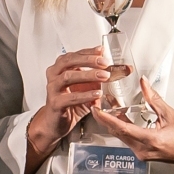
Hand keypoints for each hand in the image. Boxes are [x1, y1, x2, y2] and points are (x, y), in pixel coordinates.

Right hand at [24, 48, 108, 173]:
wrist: (56, 122)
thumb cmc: (70, 102)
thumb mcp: (87, 87)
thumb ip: (99, 77)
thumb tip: (120, 69)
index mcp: (60, 67)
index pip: (74, 55)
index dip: (88, 52)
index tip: (101, 51)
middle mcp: (54, 75)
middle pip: (69, 61)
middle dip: (88, 60)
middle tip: (104, 63)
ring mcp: (53, 89)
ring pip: (68, 76)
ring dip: (88, 75)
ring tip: (104, 76)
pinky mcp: (55, 103)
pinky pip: (70, 97)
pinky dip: (84, 95)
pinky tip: (96, 95)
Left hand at [88, 77, 173, 171]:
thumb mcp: (171, 114)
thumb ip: (153, 98)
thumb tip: (144, 83)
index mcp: (150, 141)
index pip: (121, 128)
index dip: (106, 118)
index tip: (96, 108)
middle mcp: (143, 151)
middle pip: (118, 133)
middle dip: (105, 118)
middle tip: (97, 104)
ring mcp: (143, 154)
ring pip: (122, 137)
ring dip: (114, 123)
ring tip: (106, 108)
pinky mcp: (145, 154)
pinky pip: (129, 140)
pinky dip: (123, 128)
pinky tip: (121, 118)